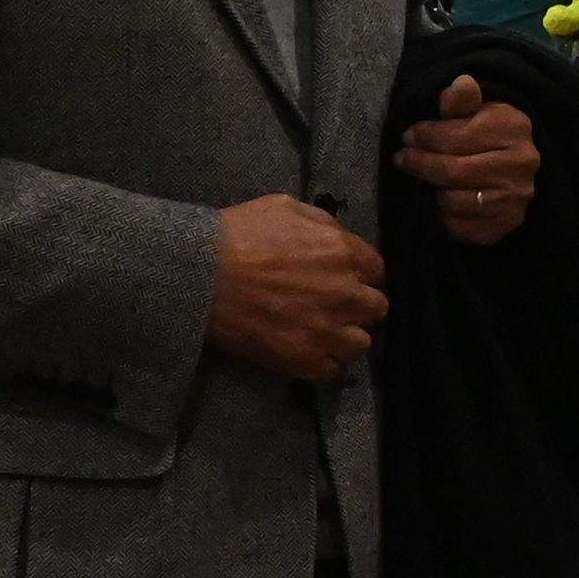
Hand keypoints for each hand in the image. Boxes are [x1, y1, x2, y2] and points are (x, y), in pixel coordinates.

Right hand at [210, 195, 386, 379]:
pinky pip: (331, 371)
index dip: (361, 274)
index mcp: (342, 253)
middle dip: (358, 305)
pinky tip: (306, 350)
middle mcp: (344, 293)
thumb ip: (324, 224)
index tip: (347, 279)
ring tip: (323, 332)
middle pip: (376, 308)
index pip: (376, 270)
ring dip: (345, 337)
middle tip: (335, 305)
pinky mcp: (303, 358)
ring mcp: (326, 329)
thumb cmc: (238, 234)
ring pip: (360, 344)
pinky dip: (322, 363)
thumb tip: (339, 238)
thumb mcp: (286, 207)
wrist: (202, 273)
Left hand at [393, 74, 538, 245]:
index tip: (408, 136)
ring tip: (429, 180)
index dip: (425, 136)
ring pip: (454, 200)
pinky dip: (444, 216)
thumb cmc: (484, 133)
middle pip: (453, 170)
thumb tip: (460, 83)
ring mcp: (517, 198)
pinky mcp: (506, 225)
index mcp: (514, 127)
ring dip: (434, 191)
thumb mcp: (474, 110)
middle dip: (421, 164)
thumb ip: (461, 100)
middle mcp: (522, 163)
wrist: (512, 169)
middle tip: (403, 159)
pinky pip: (459, 227)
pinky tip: (443, 200)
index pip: (457, 135)